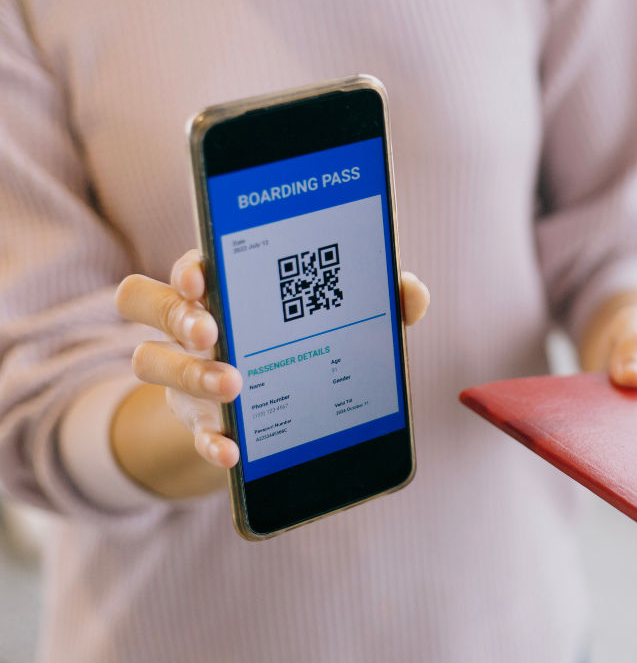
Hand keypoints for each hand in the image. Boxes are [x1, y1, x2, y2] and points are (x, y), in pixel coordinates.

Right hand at [115, 250, 430, 470]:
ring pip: (151, 363)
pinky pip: (190, 432)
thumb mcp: (349, 314)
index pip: (189, 265)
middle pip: (145, 302)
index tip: (204, 278)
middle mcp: (193, 322)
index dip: (188, 268)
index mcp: (226, 285)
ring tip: (234, 388)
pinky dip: (209, 442)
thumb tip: (412, 293)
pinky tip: (233, 450)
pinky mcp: (198, 419)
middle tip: (211, 332)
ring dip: (190, 375)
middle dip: (175, 314)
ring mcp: (186, 370)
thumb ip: (383, 297)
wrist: (290, 398)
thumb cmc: (315, 335)